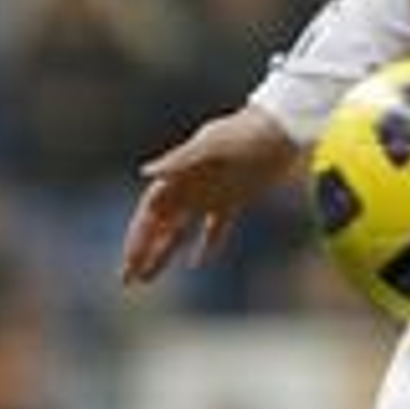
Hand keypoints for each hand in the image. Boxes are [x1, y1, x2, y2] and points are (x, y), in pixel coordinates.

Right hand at [120, 107, 300, 284]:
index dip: (138, 238)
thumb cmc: (244, 132)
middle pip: (159, 227)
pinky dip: (207, 245)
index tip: (129, 262)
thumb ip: (179, 159)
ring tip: (148, 279)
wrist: (282, 128)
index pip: (150, 214)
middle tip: (127, 281)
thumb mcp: (211, 144)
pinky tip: (197, 263)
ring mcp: (210, 195)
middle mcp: (190, 188)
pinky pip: (215, 227)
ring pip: (181, 231)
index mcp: (180, 176)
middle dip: (142, 253)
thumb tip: (145, 172)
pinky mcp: (234, 199)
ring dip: (164, 253)